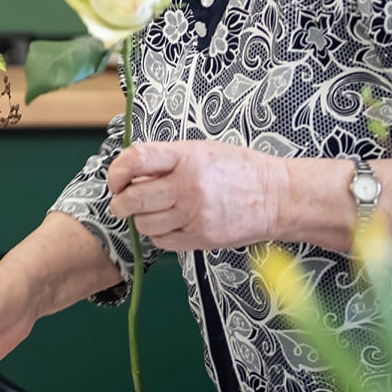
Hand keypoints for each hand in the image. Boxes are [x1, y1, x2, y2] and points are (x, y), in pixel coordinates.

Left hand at [105, 140, 283, 251]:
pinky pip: (162, 241)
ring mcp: (195, 215)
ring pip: (145, 223)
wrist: (276, 197)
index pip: (136, 159)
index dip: (117, 171)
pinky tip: (168, 223)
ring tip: (150, 211)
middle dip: (120, 202)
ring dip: (140, 219)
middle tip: (121, 201)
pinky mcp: (201, 239)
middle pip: (134, 198)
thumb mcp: (201, 150)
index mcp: (187, 157)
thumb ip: (167, 160)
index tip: (115, 179)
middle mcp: (188, 186)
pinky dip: (158, 234)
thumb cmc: (238, 169)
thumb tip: (130, 171)